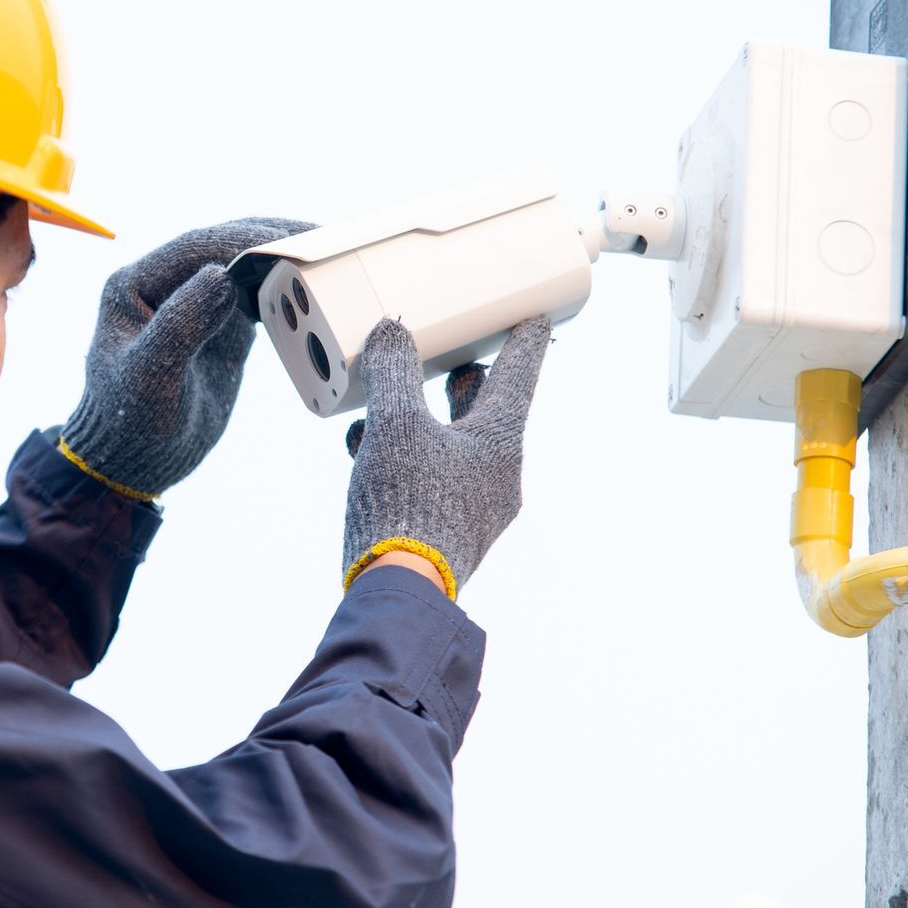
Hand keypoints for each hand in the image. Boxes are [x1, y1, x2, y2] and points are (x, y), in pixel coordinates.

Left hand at [61, 218, 313, 499]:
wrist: (133, 463)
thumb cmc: (130, 422)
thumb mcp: (150, 377)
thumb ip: (181, 324)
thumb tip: (222, 274)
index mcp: (136, 285)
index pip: (195, 247)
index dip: (243, 240)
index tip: (289, 243)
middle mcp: (165, 284)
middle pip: (226, 247)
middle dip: (275, 240)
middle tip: (328, 240)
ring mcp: (196, 302)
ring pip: (246, 268)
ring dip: (287, 261)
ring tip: (334, 256)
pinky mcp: (221, 326)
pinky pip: (258, 298)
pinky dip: (287, 292)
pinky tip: (319, 289)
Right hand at [340, 315, 550, 597]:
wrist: (400, 588)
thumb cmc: (408, 503)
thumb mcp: (394, 424)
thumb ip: (393, 373)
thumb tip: (392, 332)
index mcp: (498, 441)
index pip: (518, 375)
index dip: (524, 342)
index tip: (540, 318)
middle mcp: (497, 474)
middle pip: (485, 412)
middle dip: (466, 383)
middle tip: (461, 358)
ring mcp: (474, 506)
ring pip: (452, 445)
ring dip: (425, 420)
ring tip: (395, 401)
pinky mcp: (447, 529)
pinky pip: (432, 477)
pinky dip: (406, 455)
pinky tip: (367, 449)